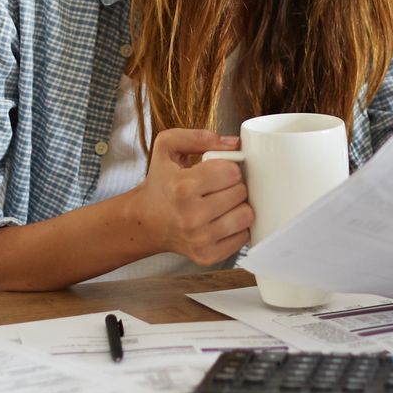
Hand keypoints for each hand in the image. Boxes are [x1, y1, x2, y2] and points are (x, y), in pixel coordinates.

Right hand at [127, 128, 254, 265]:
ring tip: (222, 203)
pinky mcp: (208, 256)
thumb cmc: (160, 183)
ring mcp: (200, 239)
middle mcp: (191, 216)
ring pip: (246, 216)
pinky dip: (237, 227)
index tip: (218, 171)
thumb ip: (199, 136)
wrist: (146, 221)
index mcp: (182, 187)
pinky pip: (244, 237)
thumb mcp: (167, 147)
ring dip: (238, 206)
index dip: (228, 167)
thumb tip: (233, 143)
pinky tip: (221, 220)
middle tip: (218, 187)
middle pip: (241, 193)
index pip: (232, 172)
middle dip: (233, 186)